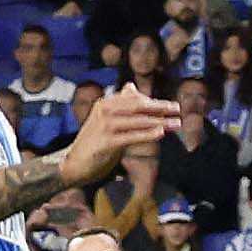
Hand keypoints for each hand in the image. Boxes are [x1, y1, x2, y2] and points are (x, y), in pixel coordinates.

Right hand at [60, 84, 177, 184]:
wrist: (73, 164)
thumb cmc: (95, 141)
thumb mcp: (108, 120)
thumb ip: (121, 105)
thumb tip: (131, 86)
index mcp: (106, 104)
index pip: (135, 99)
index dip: (155, 102)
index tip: (173, 106)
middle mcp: (104, 111)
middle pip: (137, 106)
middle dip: (160, 108)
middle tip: (178, 110)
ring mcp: (104, 126)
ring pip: (137, 121)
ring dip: (159, 122)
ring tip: (176, 124)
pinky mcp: (105, 142)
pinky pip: (131, 136)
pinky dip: (146, 134)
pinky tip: (160, 133)